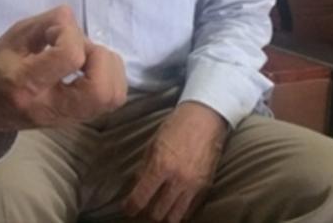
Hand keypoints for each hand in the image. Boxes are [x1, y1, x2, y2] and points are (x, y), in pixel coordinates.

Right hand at [0, 5, 126, 131]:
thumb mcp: (14, 36)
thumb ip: (47, 23)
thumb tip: (74, 23)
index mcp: (26, 83)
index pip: (70, 57)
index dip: (71, 34)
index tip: (55, 31)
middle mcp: (50, 107)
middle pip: (100, 91)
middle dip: (101, 58)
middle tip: (83, 49)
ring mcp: (67, 118)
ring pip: (111, 97)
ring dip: (108, 68)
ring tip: (88, 58)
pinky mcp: (78, 119)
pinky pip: (110, 100)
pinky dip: (109, 77)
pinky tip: (90, 69)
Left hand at [123, 101, 228, 222]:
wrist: (205, 118)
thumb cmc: (177, 126)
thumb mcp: (153, 144)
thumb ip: (144, 168)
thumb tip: (136, 187)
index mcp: (161, 166)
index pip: (141, 198)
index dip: (130, 207)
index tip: (127, 208)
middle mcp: (178, 180)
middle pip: (157, 213)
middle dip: (146, 213)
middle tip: (143, 206)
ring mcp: (193, 186)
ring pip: (174, 217)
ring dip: (164, 215)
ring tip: (158, 207)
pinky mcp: (205, 187)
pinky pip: (190, 210)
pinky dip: (179, 211)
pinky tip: (173, 204)